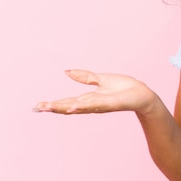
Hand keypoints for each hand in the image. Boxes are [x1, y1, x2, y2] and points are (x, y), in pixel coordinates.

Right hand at [33, 70, 157, 114]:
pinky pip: (96, 104)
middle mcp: (93, 104)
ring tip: (49, 107)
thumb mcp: (101, 79)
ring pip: (80, 107)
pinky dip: (85, 106)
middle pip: (70, 106)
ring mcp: (101, 105)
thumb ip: (85, 77)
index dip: (53, 104)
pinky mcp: (112, 103)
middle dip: (54, 107)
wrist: (143, 95)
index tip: (38, 106)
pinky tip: (74, 107)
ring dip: (64, 107)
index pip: (68, 101)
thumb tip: (66, 72)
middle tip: (37, 108)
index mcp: (89, 99)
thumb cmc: (125, 88)